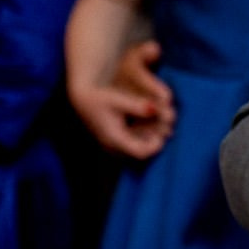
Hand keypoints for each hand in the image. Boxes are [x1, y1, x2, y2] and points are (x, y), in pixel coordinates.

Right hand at [71, 43, 174, 158]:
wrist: (82, 98)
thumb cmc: (99, 96)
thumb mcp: (118, 98)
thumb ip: (136, 105)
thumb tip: (154, 109)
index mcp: (114, 138)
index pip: (140, 152)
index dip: (155, 146)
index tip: (164, 135)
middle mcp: (112, 146)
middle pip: (140, 153)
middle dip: (154, 142)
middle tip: (167, 131)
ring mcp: (111, 145)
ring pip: (135, 149)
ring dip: (149, 140)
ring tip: (160, 127)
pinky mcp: (111, 141)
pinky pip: (130, 145)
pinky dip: (142, 137)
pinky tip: (149, 126)